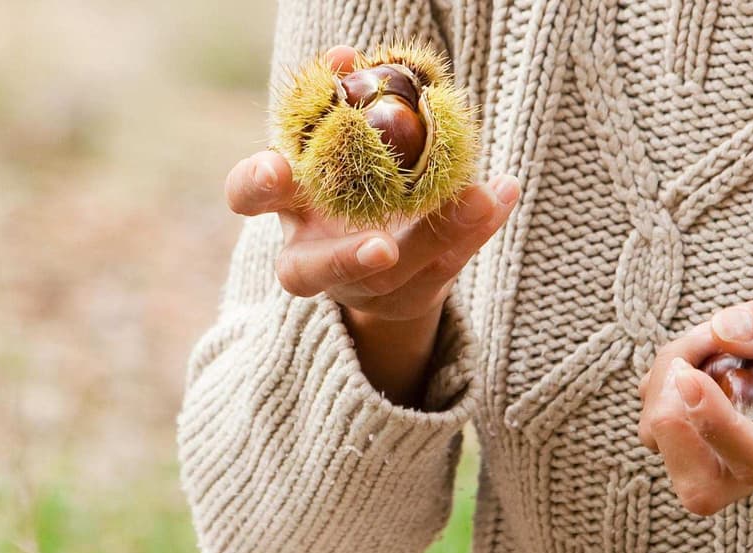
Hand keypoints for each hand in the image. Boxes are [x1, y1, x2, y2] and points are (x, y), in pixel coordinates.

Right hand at [224, 46, 519, 406]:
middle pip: (309, 273)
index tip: (278, 168)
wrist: (371, 249)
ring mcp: (356, 285)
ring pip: (388, 279)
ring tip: (480, 200)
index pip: (248, 196)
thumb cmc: (341, 176)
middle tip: (382, 249)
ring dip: (435, 241)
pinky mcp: (405, 296)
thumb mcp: (331, 139)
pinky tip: (503, 192)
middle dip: (344, 259)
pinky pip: (445, 267)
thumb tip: (346, 57)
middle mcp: (309, 256)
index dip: (256, 185)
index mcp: (284, 207)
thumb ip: (335, 102)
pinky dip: (475, 226)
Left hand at [638, 281, 752, 515]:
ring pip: (668, 448)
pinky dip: (665, 378)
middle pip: (700, 488)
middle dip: (669, 422)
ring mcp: (737, 451)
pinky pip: (663, 419)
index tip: (690, 375)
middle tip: (690, 360)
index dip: (714, 426)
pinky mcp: (713, 436)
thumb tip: (724, 329)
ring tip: (709, 339)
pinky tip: (706, 347)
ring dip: (662, 387)